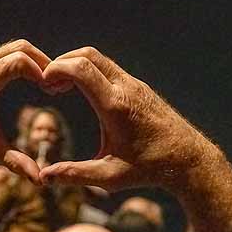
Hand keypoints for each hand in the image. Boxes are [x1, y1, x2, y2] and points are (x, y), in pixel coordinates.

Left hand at [0, 40, 50, 186]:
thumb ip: (16, 163)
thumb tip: (40, 180)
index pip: (18, 62)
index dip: (42, 71)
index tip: (53, 90)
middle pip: (20, 48)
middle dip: (43, 62)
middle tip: (56, 83)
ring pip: (14, 47)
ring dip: (35, 59)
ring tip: (48, 82)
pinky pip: (7, 53)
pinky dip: (24, 60)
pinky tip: (35, 79)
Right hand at [39, 47, 211, 190]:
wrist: (188, 159)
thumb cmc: (149, 169)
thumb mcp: (109, 177)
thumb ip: (74, 175)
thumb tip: (44, 177)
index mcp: (115, 106)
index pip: (81, 68)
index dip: (56, 69)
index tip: (43, 84)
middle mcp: (126, 88)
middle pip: (87, 54)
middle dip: (61, 63)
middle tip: (48, 84)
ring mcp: (134, 84)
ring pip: (98, 58)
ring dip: (75, 65)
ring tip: (61, 87)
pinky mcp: (138, 86)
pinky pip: (108, 68)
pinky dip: (88, 70)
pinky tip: (82, 91)